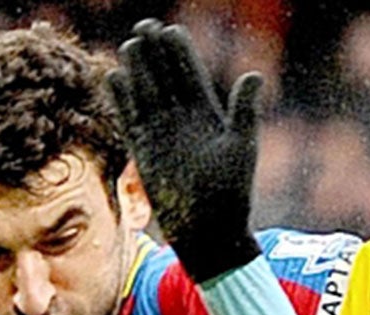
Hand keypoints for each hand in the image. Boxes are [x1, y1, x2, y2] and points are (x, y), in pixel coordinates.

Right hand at [110, 19, 260, 280]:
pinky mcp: (143, 150)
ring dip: (138, 70)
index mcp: (208, 116)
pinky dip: (122, 99)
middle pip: (165, 77)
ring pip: (146, 93)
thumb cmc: (231, 194)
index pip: (190, 74)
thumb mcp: (240, 148)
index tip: (171, 30)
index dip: (180, 52)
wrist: (208, 232)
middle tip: (145, 26)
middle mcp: (182, 120)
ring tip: (131, 45)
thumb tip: (254, 75)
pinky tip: (114, 76)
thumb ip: (244, 111)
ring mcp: (161, 134)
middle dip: (156, 52)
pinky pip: (130, 118)